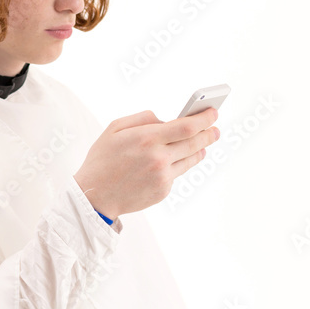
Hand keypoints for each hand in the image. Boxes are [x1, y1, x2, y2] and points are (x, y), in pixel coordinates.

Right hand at [73, 107, 219, 218]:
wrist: (94, 195)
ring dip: (200, 149)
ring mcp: (163, 176)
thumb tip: (166, 120)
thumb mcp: (114, 128)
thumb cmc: (102, 159)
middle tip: (215, 128)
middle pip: (195, 143)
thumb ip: (142, 118)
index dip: (203, 118)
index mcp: (147, 138)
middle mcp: (159, 158)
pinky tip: (176, 159)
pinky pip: (177, 173)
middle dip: (208, 133)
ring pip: (191, 159)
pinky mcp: (164, 190)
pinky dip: (178, 164)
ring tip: (203, 143)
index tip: (212, 112)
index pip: (186, 126)